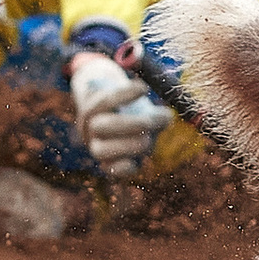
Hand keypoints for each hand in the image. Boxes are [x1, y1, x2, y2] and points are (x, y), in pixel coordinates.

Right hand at [66, 51, 171, 179]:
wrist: (115, 125)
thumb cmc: (129, 109)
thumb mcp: (137, 103)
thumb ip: (152, 109)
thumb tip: (166, 118)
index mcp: (94, 108)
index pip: (105, 101)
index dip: (124, 95)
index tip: (144, 88)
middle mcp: (91, 128)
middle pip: (101, 126)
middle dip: (128, 125)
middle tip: (149, 122)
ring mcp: (97, 148)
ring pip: (102, 150)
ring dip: (127, 146)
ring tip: (147, 141)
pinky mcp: (107, 165)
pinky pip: (110, 171)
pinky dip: (123, 168)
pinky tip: (136, 163)